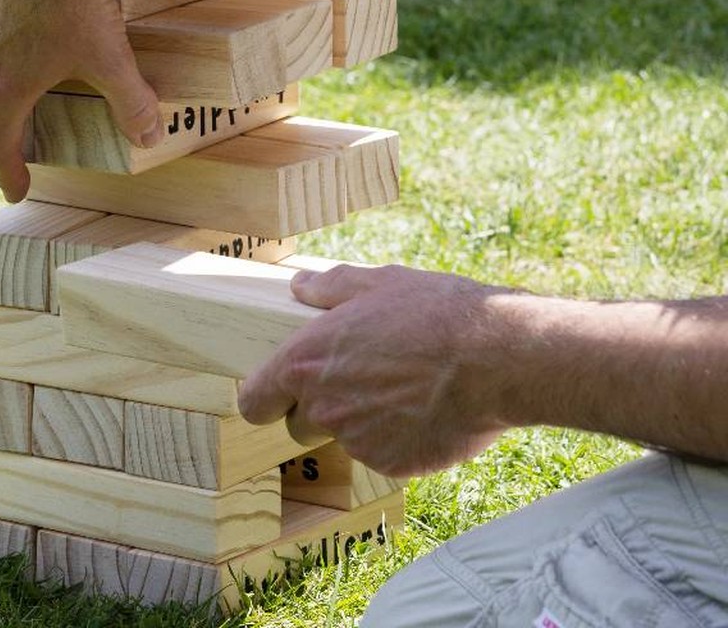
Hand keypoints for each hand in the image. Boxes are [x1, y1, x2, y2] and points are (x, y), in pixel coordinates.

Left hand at [237, 263, 511, 477]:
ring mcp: (357, 441)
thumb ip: (329, 287)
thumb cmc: (435, 314)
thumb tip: (300, 286)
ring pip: (343, 438)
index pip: (253, 402)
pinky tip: (422, 408)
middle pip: (298, 424)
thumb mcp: (377, 282)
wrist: (496, 359)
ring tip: (399, 387)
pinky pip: (381, 453)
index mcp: (305, 361)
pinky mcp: (392, 464)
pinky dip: (394, 437)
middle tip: (355, 378)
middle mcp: (324, 407)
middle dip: (317, 408)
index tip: (278, 391)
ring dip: (359, 421)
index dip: (263, 397)